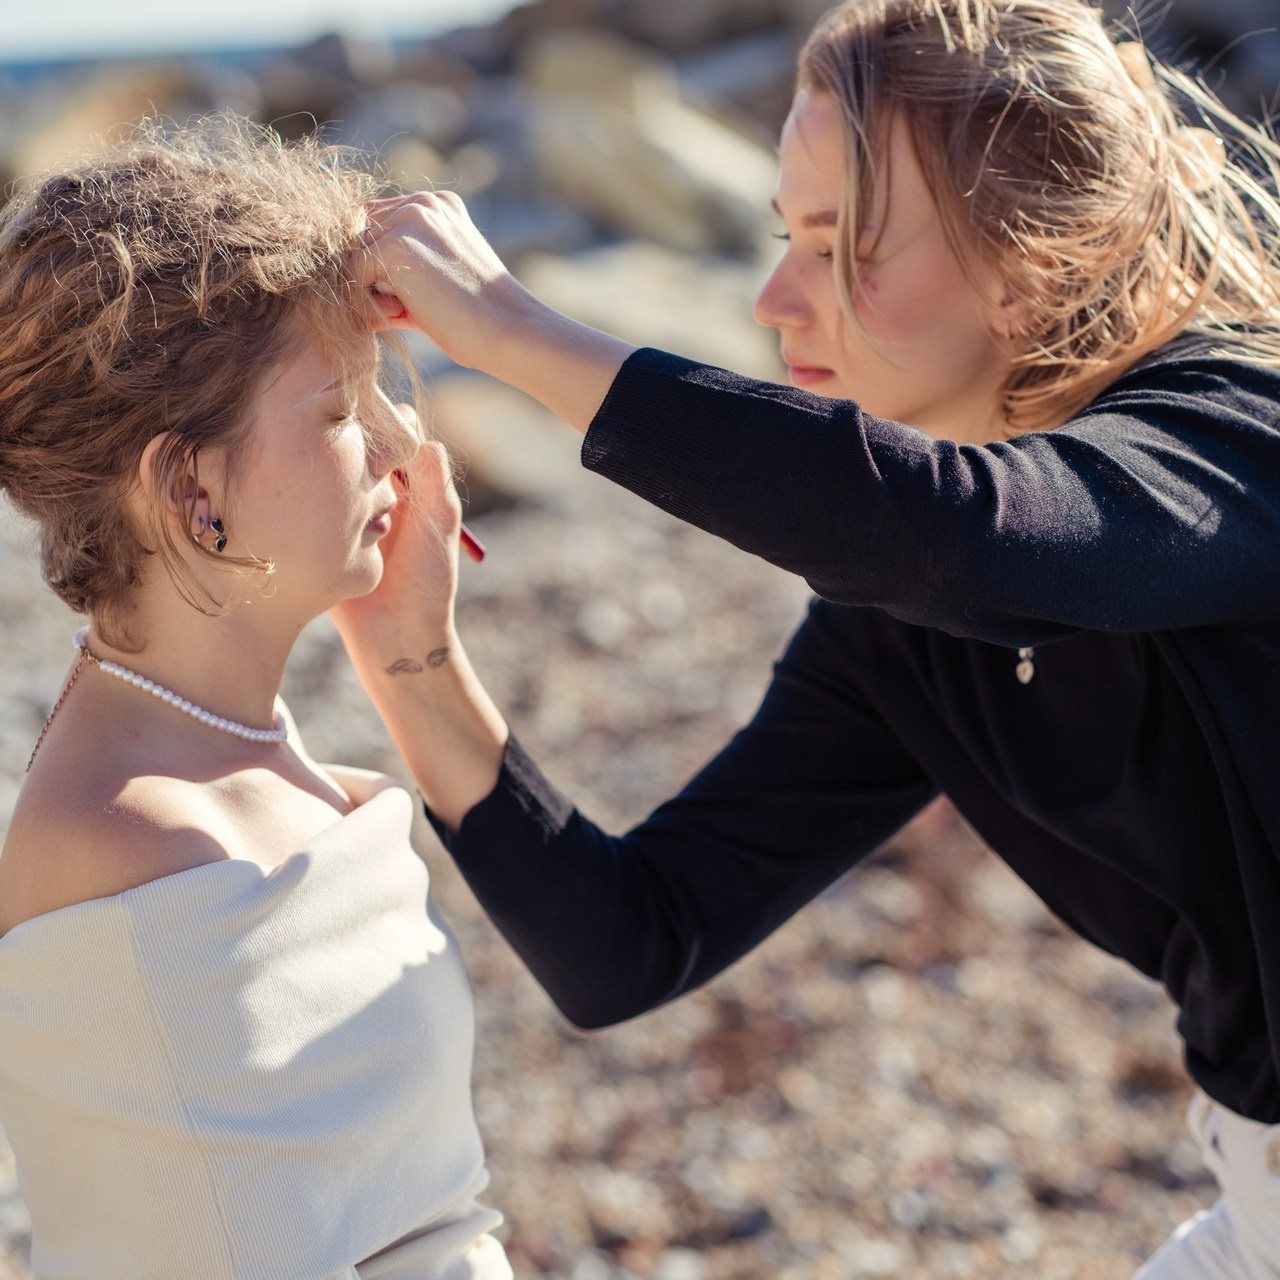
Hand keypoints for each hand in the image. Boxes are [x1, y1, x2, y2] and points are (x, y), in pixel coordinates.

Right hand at [329, 435, 460, 678]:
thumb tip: (423, 437)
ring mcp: (338, 508)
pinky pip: (303, 501)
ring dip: (331, 476)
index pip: (396, 431)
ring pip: (328, 467)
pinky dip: (306, 501)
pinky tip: (310, 513)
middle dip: (355, 448)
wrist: (395, 635)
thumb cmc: (427, 582)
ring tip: (340, 503)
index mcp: (409, 483)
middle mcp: (372, 489)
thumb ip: (433, 482)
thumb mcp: (439, 527)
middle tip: (357, 469)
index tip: (380, 433)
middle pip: (357, 442)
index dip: (386, 423)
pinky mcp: (312, 530)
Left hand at [358, 191, 536, 373]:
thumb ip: (400, 269)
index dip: (381, 264)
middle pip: (362, 235)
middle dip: (370, 275)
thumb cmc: (477, 317)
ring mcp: (410, 218)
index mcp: (439, 205)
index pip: (379, 223)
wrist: (508, 330)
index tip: (402, 301)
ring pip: (354, 253)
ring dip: (367, 288)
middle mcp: (424, 202)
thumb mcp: (439, 279)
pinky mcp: (396, 244)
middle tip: (400, 310)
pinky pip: (353, 273)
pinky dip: (366, 302)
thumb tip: (345, 279)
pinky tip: (399, 316)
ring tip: (400, 313)